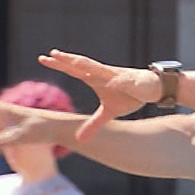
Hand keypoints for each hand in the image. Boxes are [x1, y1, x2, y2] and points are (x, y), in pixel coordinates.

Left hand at [38, 49, 155, 140]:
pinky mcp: (132, 81)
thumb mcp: (109, 113)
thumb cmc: (129, 95)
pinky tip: (112, 83)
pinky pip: (124, 82)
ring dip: (89, 65)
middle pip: (82, 65)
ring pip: (101, 69)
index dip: (59, 65)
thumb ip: (93, 124)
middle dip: (68, 60)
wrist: (151, 89)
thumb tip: (79, 140)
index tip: (42, 58)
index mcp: (95, 79)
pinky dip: (118, 82)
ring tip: (76, 61)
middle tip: (52, 53)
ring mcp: (117, 76)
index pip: (73, 70)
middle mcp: (103, 74)